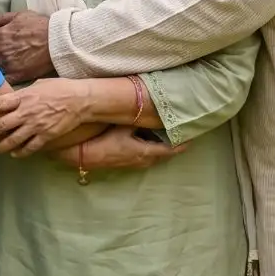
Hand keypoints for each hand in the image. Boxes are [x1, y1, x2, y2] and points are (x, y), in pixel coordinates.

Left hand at [0, 11, 54, 82]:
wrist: (57, 42)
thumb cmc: (41, 26)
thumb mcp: (22, 16)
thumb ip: (4, 18)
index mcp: (0, 35)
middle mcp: (0, 50)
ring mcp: (7, 64)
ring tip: (0, 68)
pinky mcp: (16, 75)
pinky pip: (3, 80)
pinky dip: (3, 80)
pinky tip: (5, 78)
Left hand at [0, 79, 90, 156]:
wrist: (80, 100)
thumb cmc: (60, 88)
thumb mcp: (39, 84)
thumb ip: (24, 93)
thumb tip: (15, 96)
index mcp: (23, 97)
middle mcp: (26, 112)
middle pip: (1, 125)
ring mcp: (36, 126)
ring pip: (13, 140)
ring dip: (1, 145)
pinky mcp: (46, 136)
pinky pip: (29, 147)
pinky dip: (20, 152)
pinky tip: (14, 154)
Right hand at [50, 126, 187, 170]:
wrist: (83, 155)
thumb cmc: (104, 140)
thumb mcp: (123, 127)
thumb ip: (138, 120)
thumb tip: (152, 111)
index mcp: (145, 152)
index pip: (169, 150)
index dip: (180, 144)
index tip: (191, 137)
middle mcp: (141, 160)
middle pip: (162, 155)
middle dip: (172, 147)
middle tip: (181, 135)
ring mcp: (132, 163)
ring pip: (153, 157)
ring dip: (161, 149)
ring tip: (167, 137)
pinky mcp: (125, 162)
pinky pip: (144, 156)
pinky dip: (151, 149)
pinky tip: (148, 142)